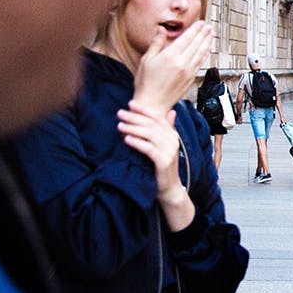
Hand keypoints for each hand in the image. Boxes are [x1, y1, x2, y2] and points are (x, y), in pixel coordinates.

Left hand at [117, 104, 194, 230]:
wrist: (170, 188)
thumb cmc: (163, 167)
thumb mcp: (165, 147)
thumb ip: (166, 130)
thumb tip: (170, 112)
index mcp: (172, 135)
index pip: (158, 117)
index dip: (144, 110)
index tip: (130, 104)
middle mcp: (172, 140)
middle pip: (152, 124)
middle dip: (135, 117)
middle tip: (120, 113)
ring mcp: (169, 151)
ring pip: (150, 134)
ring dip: (133, 128)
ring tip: (119, 125)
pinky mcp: (163, 162)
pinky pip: (148, 149)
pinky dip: (137, 142)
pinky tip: (126, 139)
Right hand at [131, 21, 212, 112]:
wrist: (152, 105)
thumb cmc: (146, 84)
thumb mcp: (147, 60)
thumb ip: (156, 43)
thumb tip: (161, 30)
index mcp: (170, 56)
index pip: (186, 38)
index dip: (195, 29)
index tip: (200, 23)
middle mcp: (182, 63)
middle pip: (196, 44)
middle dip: (203, 34)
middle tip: (209, 26)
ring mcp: (188, 72)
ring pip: (201, 53)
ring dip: (207, 43)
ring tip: (211, 35)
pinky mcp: (190, 79)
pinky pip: (200, 63)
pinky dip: (205, 55)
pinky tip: (207, 50)